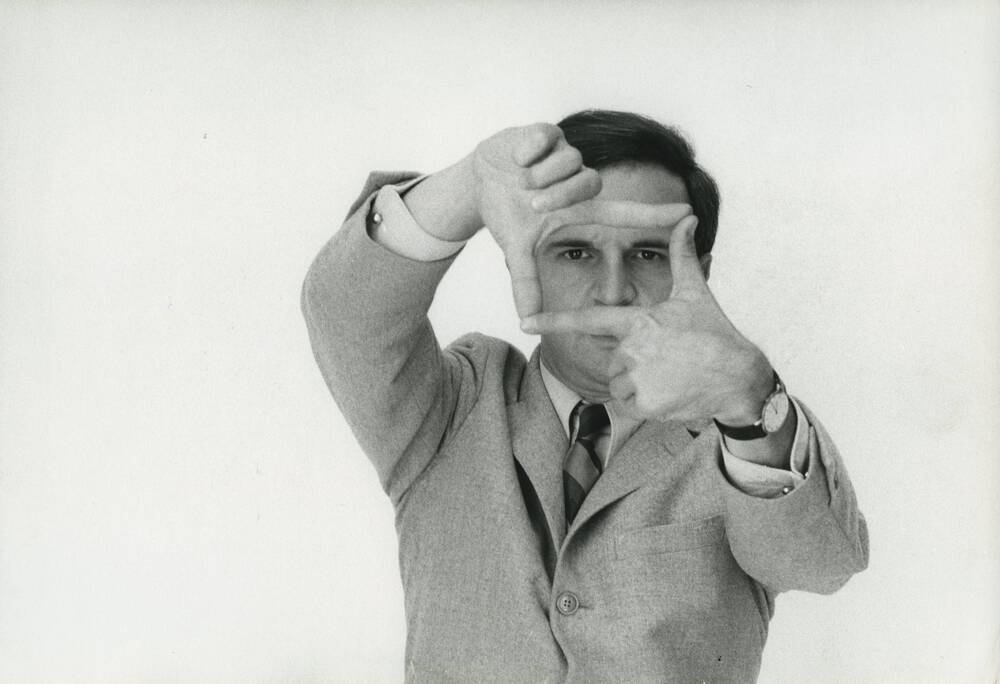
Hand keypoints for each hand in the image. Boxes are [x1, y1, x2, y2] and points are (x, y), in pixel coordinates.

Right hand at [470, 124, 691, 317]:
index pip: (623, 212)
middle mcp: (578, 178)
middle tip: (532, 203)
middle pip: (588, 182)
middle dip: (558, 195)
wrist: (480, 183)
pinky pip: (546, 139)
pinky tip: (518, 160)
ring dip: (539, 176)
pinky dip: (528, 152)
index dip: (654, 214)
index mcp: (580, 207)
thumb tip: (526, 320)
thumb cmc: (508, 214)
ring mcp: (564, 154)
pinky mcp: (547, 133)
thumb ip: (526, 283)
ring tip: (520, 180)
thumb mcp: (517, 250)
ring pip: (567, 161)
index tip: (687, 213)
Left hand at [522, 215, 773, 423]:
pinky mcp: (645, 403)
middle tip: (666, 360)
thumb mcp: (695, 294)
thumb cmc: (715, 333)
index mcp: (638, 321)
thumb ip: (682, 256)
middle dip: (632, 362)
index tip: (525, 321)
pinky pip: (629, 404)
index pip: (587, 320)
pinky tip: (670, 393)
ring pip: (619, 383)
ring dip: (638, 383)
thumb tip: (687, 219)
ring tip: (670, 375)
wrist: (740, 378)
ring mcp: (638, 378)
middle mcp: (632, 349)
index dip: (553, 321)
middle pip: (612, 359)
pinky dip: (646, 402)